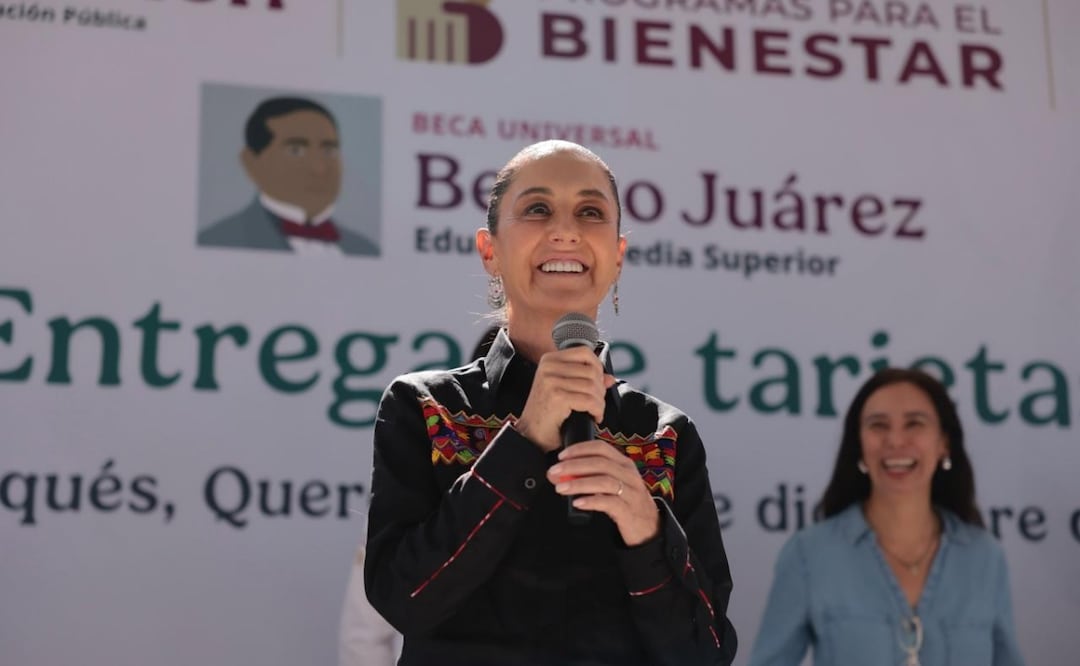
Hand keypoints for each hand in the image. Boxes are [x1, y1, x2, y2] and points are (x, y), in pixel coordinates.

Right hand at [514, 347, 614, 452]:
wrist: (531, 435)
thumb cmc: (547, 414)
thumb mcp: (565, 390)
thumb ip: (587, 380)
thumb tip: (609, 378)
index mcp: (549, 360)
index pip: (585, 353)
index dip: (598, 369)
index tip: (598, 385)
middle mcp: (549, 367)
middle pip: (591, 371)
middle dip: (600, 390)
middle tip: (596, 403)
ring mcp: (551, 381)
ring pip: (593, 386)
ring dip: (599, 402)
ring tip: (594, 412)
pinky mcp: (557, 397)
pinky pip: (589, 400)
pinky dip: (597, 411)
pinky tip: (593, 417)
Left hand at [546, 440, 660, 545]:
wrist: (648, 526)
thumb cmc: (626, 501)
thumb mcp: (612, 484)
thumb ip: (591, 476)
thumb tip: (560, 474)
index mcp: (623, 464)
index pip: (601, 448)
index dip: (580, 449)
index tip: (561, 456)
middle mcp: (629, 475)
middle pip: (600, 463)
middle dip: (574, 466)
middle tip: (555, 472)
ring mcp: (631, 492)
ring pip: (604, 481)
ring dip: (579, 483)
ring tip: (561, 488)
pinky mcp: (629, 511)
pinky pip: (609, 503)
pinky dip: (591, 501)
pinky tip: (577, 502)